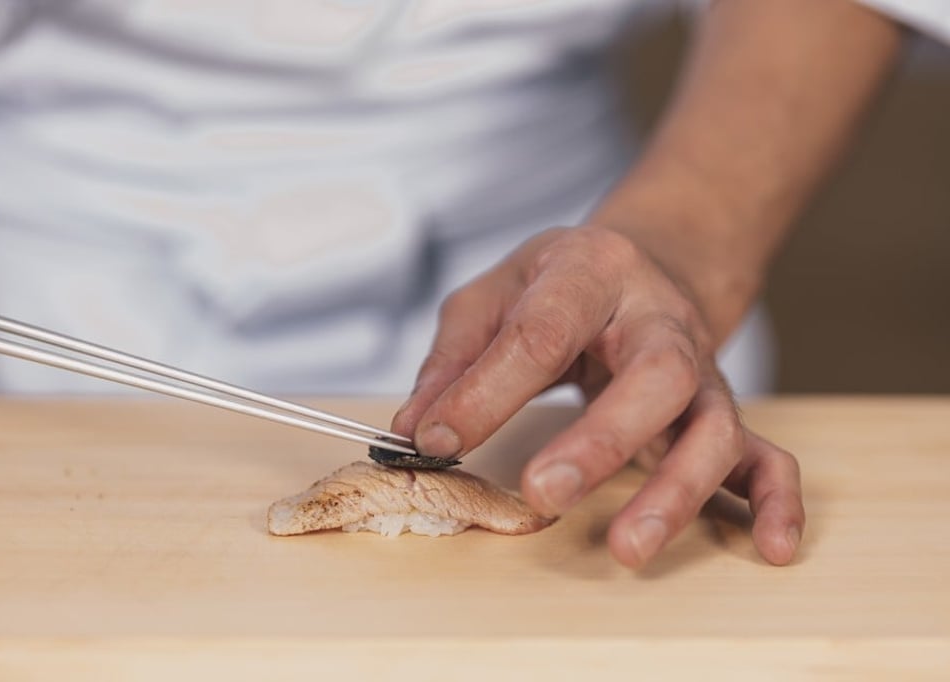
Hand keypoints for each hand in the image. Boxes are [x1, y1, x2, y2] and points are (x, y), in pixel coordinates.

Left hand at [392, 225, 803, 567]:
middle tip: (545, 494)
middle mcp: (658, 323)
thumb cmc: (560, 284)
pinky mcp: (721, 411)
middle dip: (601, 440)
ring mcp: (700, 371)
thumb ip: (457, 356)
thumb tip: (419, 428)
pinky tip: (770, 547)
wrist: (642, 265)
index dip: (487, 391)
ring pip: (712, 427)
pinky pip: (766, 455)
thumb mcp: (496, 292)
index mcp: (591, 274)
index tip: (438, 438)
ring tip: (627, 548)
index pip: (542, 332)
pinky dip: (775, 501)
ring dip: (676, 490)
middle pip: (655, 376)